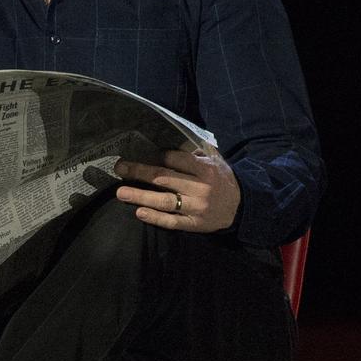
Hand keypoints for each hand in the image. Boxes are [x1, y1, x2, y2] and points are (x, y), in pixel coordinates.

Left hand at [115, 147, 241, 232]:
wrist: (241, 207)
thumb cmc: (221, 179)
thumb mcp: (215, 161)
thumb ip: (196, 151)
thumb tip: (172, 136)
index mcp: (205, 169)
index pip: (176, 159)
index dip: (157, 156)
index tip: (138, 152)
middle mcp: (200, 187)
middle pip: (165, 178)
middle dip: (140, 172)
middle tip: (120, 168)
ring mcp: (196, 207)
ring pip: (165, 201)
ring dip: (141, 196)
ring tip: (121, 193)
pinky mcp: (194, 224)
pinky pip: (172, 222)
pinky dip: (155, 218)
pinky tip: (139, 212)